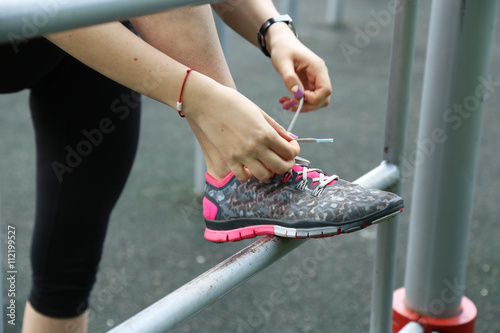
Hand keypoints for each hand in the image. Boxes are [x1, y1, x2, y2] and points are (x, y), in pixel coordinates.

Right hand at [184, 75, 299, 181]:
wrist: (207, 103)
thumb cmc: (233, 103)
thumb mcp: (259, 112)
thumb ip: (275, 128)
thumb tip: (290, 139)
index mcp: (266, 133)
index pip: (290, 152)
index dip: (294, 150)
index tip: (291, 146)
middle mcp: (256, 147)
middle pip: (281, 167)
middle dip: (286, 163)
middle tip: (283, 157)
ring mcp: (242, 155)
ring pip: (264, 176)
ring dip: (269, 171)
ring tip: (266, 162)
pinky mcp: (229, 159)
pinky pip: (243, 176)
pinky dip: (249, 174)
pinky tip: (249, 165)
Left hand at [266, 23, 331, 111]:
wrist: (282, 43)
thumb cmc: (282, 49)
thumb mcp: (283, 62)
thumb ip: (290, 78)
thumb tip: (298, 95)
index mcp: (318, 68)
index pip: (325, 90)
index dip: (314, 98)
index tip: (298, 97)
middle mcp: (320, 75)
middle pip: (322, 99)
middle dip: (306, 106)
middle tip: (287, 104)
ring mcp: (315, 81)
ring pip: (316, 102)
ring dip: (301, 106)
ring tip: (284, 103)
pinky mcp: (308, 85)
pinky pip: (307, 100)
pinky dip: (297, 103)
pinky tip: (284, 100)